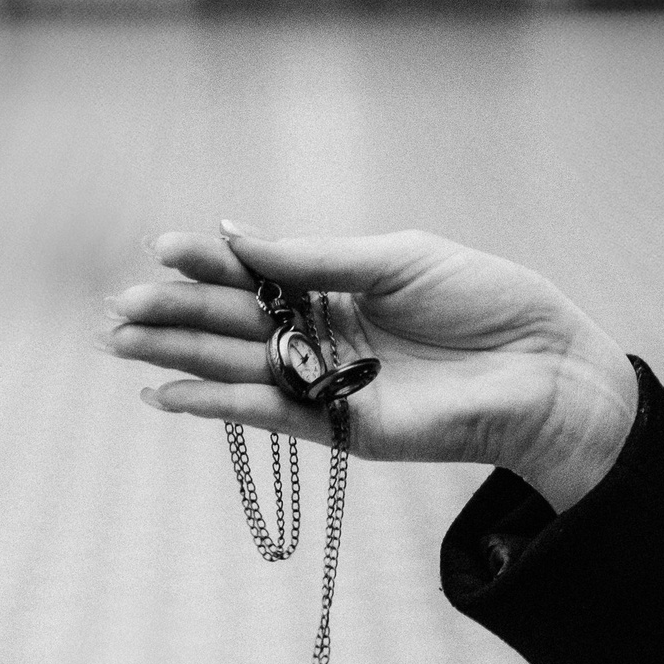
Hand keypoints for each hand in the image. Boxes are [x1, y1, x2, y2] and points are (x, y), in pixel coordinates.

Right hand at [101, 223, 639, 511]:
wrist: (547, 368)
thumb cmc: (488, 303)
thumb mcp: (398, 260)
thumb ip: (316, 259)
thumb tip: (236, 235)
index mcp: (341, 285)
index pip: (258, 272)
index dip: (210, 262)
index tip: (160, 248)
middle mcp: (326, 335)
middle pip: (235, 323)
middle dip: (176, 313)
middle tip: (116, 308)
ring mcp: (330, 382)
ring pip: (239, 367)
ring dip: (178, 357)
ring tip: (120, 344)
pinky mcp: (343, 427)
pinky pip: (269, 415)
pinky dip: (219, 405)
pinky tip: (167, 395)